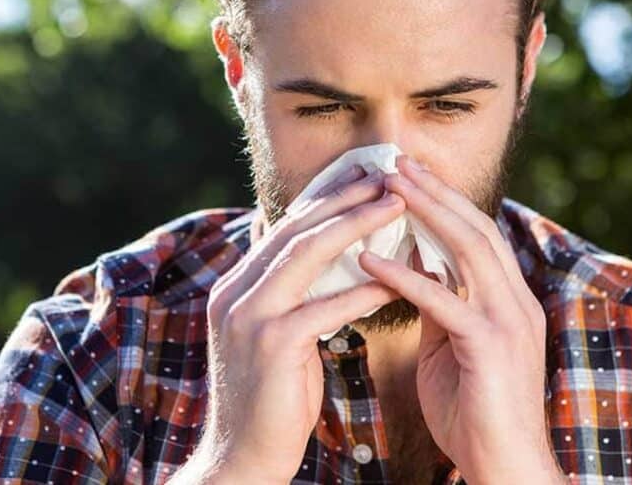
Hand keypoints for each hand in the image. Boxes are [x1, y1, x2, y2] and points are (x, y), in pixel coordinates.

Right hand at [173, 164, 405, 483]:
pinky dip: (362, 289)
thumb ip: (290, 297)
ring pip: (305, 254)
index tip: (364, 176)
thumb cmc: (270, 401)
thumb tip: (323, 260)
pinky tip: (396, 279)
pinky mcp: (271, 346)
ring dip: (355, 225)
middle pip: (294, 228)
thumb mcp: (275, 338)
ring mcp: (248, 317)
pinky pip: (324, 307)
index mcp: (236, 286)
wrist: (242, 458)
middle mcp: (235, 292)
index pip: (283, 228)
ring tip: (396, 205)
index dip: (325, 198)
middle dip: (343, 197)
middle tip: (387, 175)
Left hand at [357, 154, 564, 484]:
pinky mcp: (490, 348)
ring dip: (426, 214)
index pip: (476, 234)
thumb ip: (437, 305)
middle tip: (396, 161)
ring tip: (386, 188)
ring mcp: (508, 322)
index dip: (444, 199)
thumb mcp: (449, 346)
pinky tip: (369, 261)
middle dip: (435, 191)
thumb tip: (412, 266)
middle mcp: (515, 302)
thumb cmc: (472, 412)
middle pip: (476, 228)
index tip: (408, 173)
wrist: (503, 466)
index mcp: (507, 300)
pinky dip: (405, 277)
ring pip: (469, 250)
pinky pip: (444, 302)